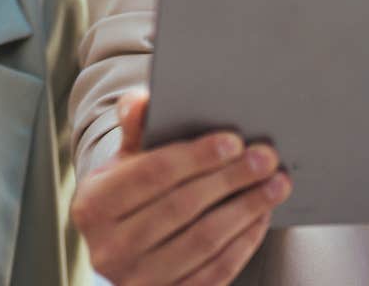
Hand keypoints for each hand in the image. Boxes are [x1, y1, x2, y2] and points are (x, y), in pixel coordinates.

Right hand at [70, 90, 290, 285]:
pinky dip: (243, 243)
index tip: (234, 140)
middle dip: (230, 179)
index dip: (195, 157)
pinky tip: (261, 217)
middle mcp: (109, 248)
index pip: (151, 174)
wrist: (123, 246)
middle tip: (266, 158)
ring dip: (246, 210)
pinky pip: (214, 272)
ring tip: (275, 185)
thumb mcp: (123, 159)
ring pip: (203, 241)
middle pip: (182, 207)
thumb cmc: (130, 191)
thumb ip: (135, 127)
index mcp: (93, 205)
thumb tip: (145, 101)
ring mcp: (137, 280)